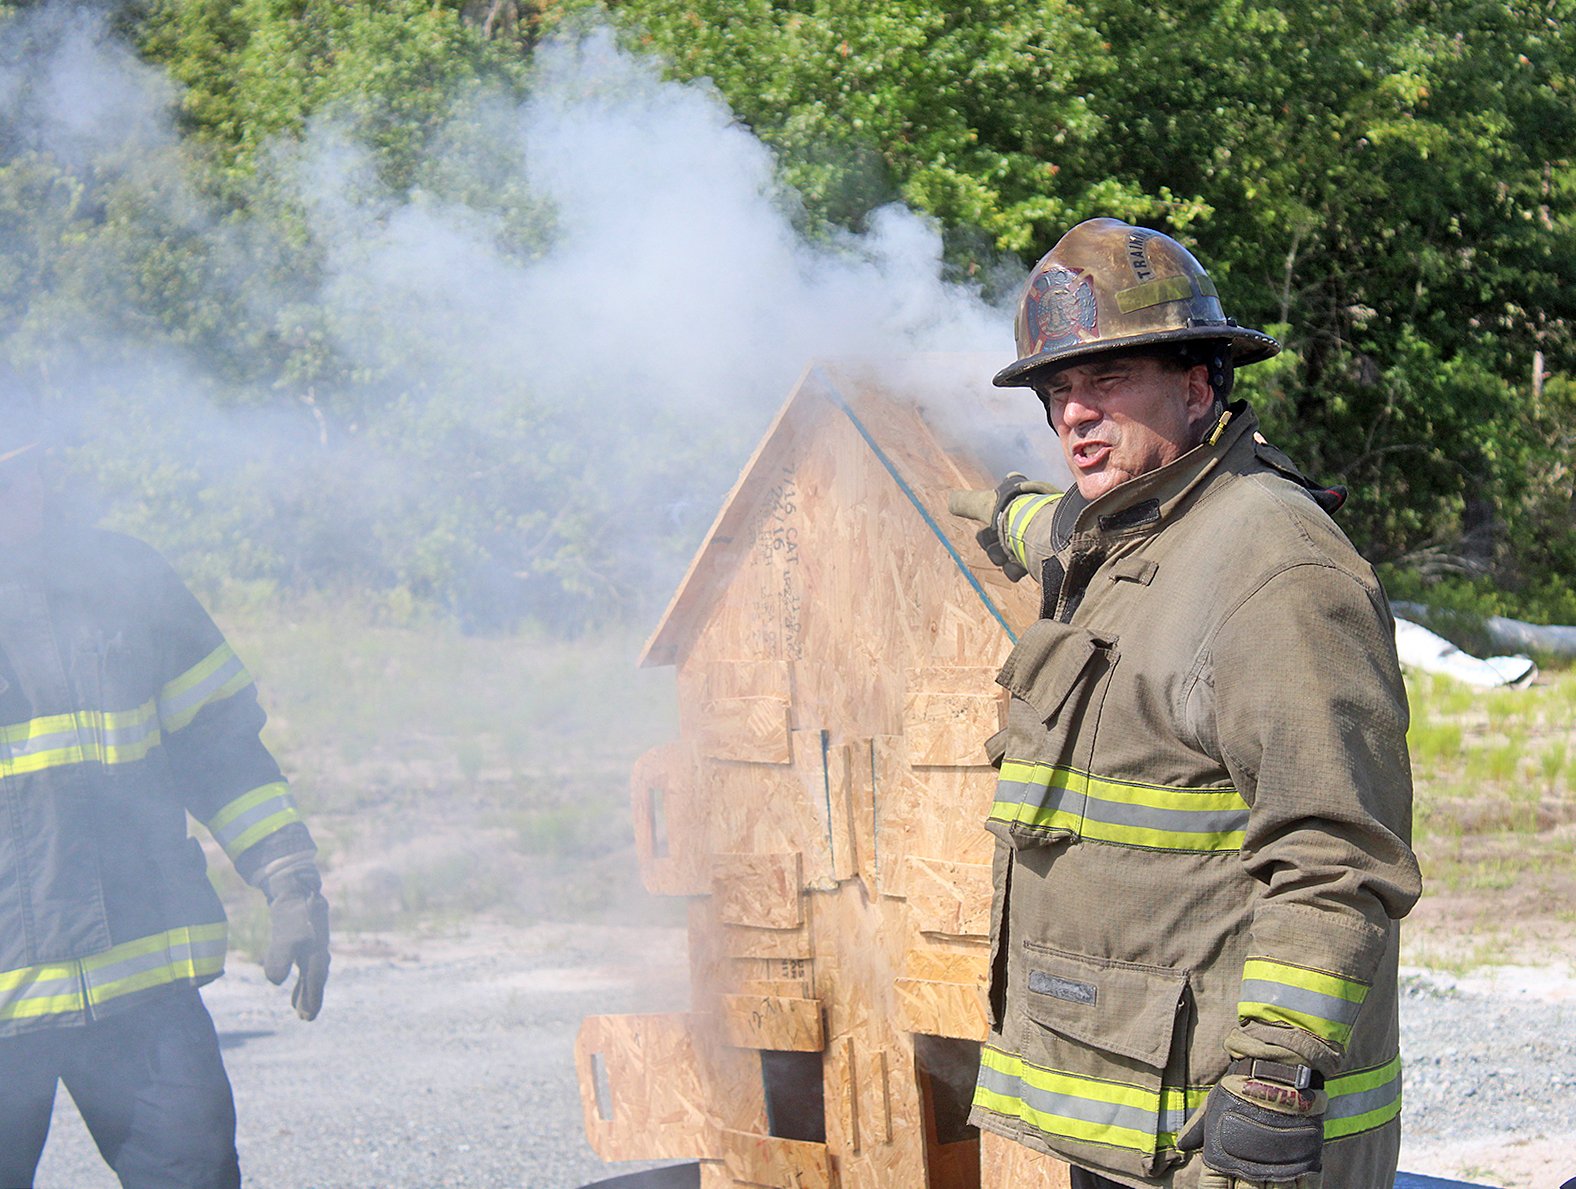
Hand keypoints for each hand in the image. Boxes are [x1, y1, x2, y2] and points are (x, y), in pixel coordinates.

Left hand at [262, 862, 330, 1020]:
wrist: (295, 887)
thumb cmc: (291, 913)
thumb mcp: (284, 935)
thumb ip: (280, 957)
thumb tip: (276, 981)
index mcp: (317, 951)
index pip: (315, 979)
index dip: (312, 997)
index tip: (307, 1015)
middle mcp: (318, 950)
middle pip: (315, 979)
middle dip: (311, 998)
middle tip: (305, 1018)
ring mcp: (313, 946)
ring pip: (311, 974)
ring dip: (306, 991)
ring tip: (299, 1010)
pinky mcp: (304, 943)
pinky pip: (305, 966)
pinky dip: (301, 980)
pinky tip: (292, 988)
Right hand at [947, 473, 1057, 580]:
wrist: (1046, 539)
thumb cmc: (1016, 515)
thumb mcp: (986, 504)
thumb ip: (966, 503)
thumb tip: (950, 502)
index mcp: (1019, 498)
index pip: (992, 504)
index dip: (987, 513)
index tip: (991, 516)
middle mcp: (1028, 515)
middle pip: (992, 533)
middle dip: (991, 538)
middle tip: (999, 536)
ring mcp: (1033, 538)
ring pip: (1002, 552)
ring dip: (1001, 554)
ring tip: (1010, 552)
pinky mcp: (1038, 559)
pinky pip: (1015, 568)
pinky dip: (1014, 568)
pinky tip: (1020, 564)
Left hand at [1178, 1063, 1324, 1186]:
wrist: (1276, 1069)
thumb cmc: (1241, 1085)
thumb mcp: (1214, 1104)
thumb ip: (1199, 1127)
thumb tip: (1182, 1145)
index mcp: (1224, 1153)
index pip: (1213, 1187)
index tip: (1219, 1187)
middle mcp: (1250, 1165)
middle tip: (1245, 1185)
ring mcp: (1279, 1164)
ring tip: (1268, 1185)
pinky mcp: (1305, 1159)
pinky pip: (1307, 1187)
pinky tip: (1293, 1187)